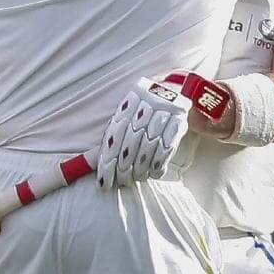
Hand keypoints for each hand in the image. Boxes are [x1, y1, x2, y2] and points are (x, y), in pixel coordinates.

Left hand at [96, 72, 231, 188]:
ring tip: (137, 178)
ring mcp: (164, 109)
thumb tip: (93, 162)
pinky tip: (155, 173)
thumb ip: (113, 137)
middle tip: (122, 182)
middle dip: (124, 168)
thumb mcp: (128, 116)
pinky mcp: (180, 118)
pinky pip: (167, 146)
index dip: (108, 161)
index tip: (104, 181)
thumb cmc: (145, 110)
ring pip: (148, 145)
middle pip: (131, 141)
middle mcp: (145, 102)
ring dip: (142, 167)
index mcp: (128, 101)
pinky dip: (159, 163)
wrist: (176, 90)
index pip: (114, 135)